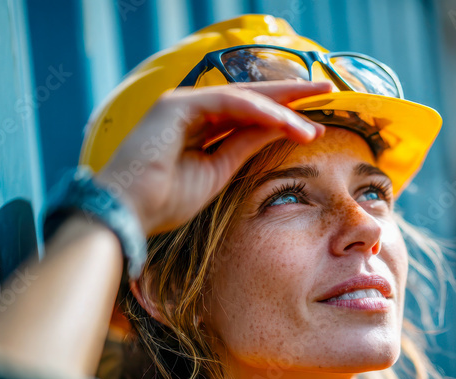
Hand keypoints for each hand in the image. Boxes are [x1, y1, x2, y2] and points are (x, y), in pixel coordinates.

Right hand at [94, 79, 332, 234]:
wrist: (128, 213)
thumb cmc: (164, 201)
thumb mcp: (219, 171)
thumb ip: (245, 146)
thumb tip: (280, 130)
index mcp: (198, 126)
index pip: (249, 114)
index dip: (284, 116)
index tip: (315, 125)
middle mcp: (190, 108)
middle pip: (251, 97)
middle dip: (290, 94)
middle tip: (326, 89)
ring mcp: (182, 103)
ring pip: (245, 98)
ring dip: (283, 108)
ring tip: (312, 122)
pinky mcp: (177, 105)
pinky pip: (229, 102)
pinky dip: (260, 112)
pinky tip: (285, 122)